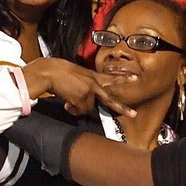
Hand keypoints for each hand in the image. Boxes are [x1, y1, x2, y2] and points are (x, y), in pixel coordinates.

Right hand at [22, 58, 136, 117]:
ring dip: (78, 107)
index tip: (135, 79)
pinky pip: (78, 111)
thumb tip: (80, 101)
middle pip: (110, 100)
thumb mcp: (76, 75)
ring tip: (69, 100)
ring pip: (88, 108)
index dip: (123, 79)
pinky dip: (72, 109)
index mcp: (92, 76)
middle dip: (123, 108)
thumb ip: (84, 85)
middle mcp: (93, 84)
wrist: (50, 72)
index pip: (111, 77)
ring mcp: (88, 92)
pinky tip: (66, 103)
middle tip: (134, 114)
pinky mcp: (81, 99)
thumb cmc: (58, 71)